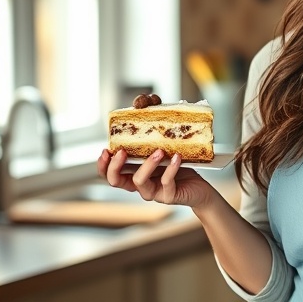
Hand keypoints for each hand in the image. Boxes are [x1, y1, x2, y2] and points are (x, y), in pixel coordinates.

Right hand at [97, 149, 215, 208]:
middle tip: (122, 151)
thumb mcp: (162, 151)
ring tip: (159, 151)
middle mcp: (140, 185)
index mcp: (134, 174)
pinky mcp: (169, 196)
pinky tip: (177, 157)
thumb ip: (151, 138)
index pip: (110, 174)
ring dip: (147, 165)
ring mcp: (153, 192)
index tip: (105, 150)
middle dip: (115, 166)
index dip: (103, 165)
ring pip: (140, 182)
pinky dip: (171, 169)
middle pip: (116, 181)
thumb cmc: (178, 167)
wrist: (200, 189)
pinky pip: (166, 183)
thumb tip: (144, 106)